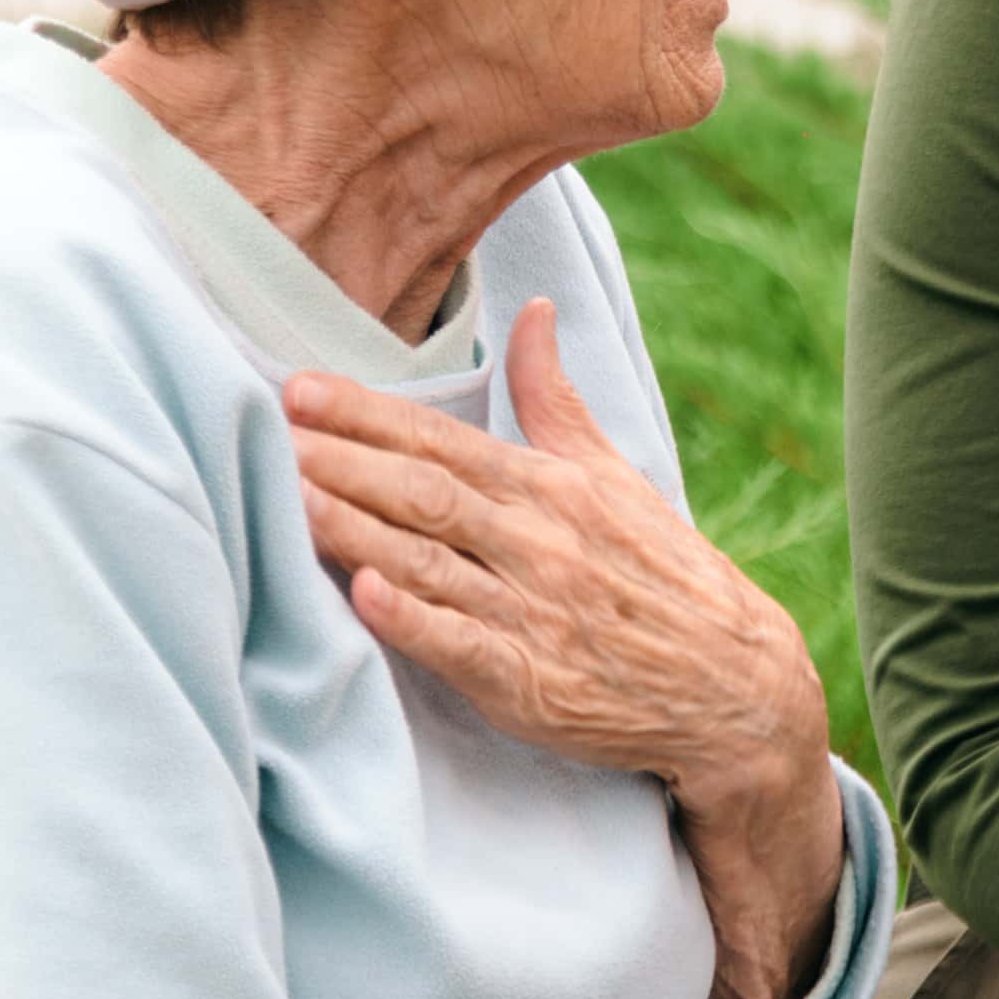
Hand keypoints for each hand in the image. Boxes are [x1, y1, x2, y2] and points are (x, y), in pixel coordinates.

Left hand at [285, 299, 843, 998]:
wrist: (733, 688)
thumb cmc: (662, 575)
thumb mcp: (615, 474)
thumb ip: (555, 399)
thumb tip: (534, 310)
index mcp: (554, 487)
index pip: (443, 440)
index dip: (367, 414)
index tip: (299, 387)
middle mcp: (541, 541)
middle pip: (423, 492)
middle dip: (339, 459)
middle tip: (265, 430)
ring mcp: (534, 614)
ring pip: (427, 559)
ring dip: (351, 527)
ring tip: (283, 496)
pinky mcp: (530, 685)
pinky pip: (458, 645)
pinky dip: (410, 617)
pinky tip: (361, 593)